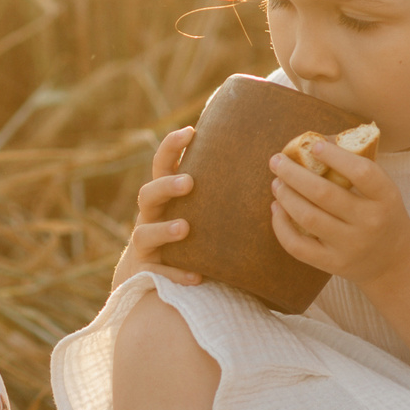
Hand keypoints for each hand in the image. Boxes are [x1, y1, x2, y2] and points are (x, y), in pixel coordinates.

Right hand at [111, 127, 203, 288]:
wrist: (151, 275)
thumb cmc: (187, 235)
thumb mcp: (196, 209)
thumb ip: (214, 191)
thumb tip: (265, 163)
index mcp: (163, 198)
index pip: (161, 165)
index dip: (170, 147)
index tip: (191, 132)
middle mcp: (150, 217)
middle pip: (147, 195)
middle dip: (166, 186)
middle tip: (189, 183)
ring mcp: (145, 244)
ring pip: (144, 234)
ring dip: (164, 230)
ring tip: (184, 228)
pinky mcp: (146, 271)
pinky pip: (157, 272)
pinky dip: (176, 273)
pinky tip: (196, 277)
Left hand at [267, 140, 409, 284]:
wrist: (395, 261)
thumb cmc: (382, 215)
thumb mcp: (382, 192)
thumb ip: (357, 172)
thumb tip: (313, 145)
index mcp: (386, 198)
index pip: (362, 172)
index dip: (335, 157)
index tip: (314, 145)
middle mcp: (370, 222)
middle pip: (324, 194)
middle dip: (293, 174)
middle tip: (276, 161)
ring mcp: (351, 245)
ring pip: (307, 218)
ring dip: (285, 196)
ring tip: (276, 183)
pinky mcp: (333, 263)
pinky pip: (298, 246)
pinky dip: (281, 226)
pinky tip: (276, 209)